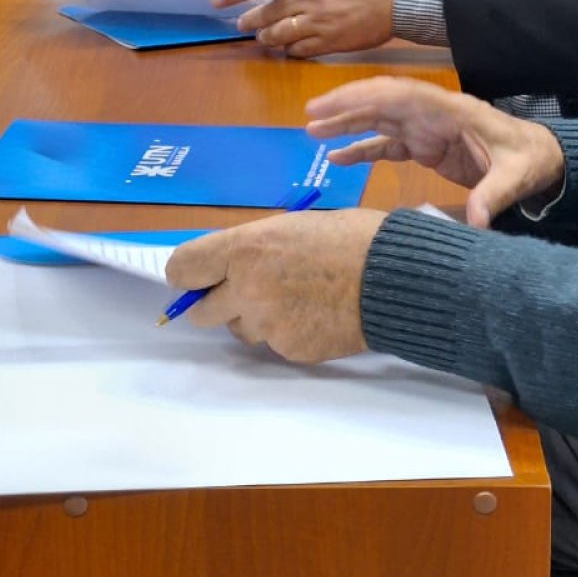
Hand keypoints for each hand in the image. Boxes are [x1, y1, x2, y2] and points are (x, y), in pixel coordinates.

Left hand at [164, 209, 386, 361]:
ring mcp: (268, 323)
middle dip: (218, 303)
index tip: (196, 279)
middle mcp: (248, 288)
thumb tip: (225, 266)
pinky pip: (275, 344)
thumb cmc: (351, 238)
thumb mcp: (292, 226)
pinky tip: (317, 314)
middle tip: (246, 291)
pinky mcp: (290, 350)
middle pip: (201, 311)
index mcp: (245, 248)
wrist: (395, 277)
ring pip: (241, 329)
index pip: (181, 270)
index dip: (188, 276)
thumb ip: (252, 249)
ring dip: (257, 318)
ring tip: (298, 298)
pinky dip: (289, 332)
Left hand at [212, 0, 404, 56]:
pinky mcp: (332, 42)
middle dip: (251, 22)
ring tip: (264, 39)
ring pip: (280, 36)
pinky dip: (292, 51)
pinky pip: (301, 51)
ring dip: (268, 38)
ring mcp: (319, 22)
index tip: (217, 0)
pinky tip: (290, 49)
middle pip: (267, 15)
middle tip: (242, 25)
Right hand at [305, 77, 564, 228]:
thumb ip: (494, 196)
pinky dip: (362, 149)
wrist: (541, 160)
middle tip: (308, 116)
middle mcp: (433, 114)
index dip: (364, 98)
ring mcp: (427, 129)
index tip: (332, 105)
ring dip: (346, 124)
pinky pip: (387, 144)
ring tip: (311, 132)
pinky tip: (337, 159)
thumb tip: (477, 223)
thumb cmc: (530, 161)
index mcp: (451, 111)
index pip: (401, 96)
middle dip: (345, 106)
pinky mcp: (426, 146)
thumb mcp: (516, 177)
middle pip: (382, 102)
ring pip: (378, 120)